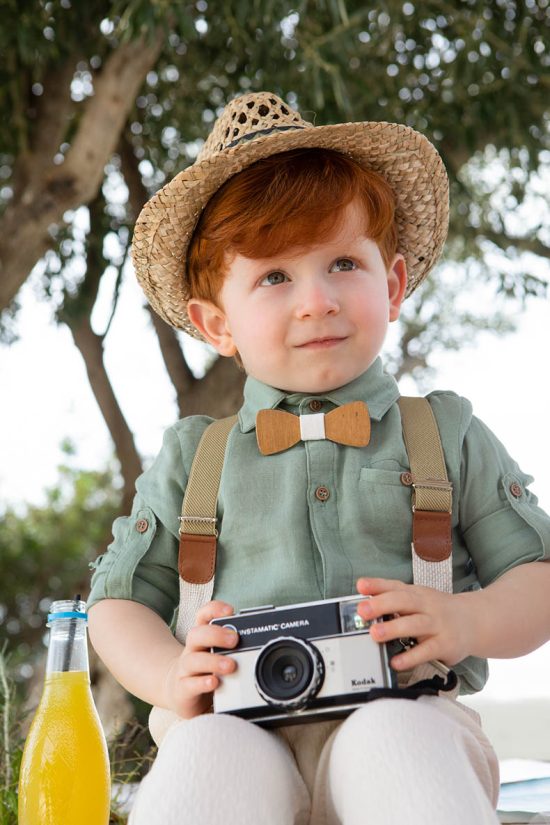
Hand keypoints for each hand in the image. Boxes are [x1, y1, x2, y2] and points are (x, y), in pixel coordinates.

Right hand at [162, 600, 238, 718]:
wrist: (180, 691)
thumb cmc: (207, 670)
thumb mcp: (220, 654)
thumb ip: (238, 647)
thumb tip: (268, 643)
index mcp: (203, 637)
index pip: (204, 616)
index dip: (214, 609)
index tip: (230, 611)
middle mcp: (192, 650)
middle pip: (197, 634)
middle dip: (216, 634)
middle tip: (235, 639)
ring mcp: (186, 670)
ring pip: (193, 660)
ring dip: (213, 661)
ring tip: (231, 666)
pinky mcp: (183, 690)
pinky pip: (189, 684)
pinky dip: (202, 683)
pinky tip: (213, 683)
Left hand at [356, 577, 474, 670]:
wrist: (474, 621)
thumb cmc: (437, 611)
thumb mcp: (417, 599)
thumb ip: (392, 597)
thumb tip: (363, 595)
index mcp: (416, 593)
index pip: (395, 586)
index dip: (377, 585)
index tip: (361, 586)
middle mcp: (427, 605)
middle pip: (404, 601)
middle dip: (382, 605)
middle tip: (362, 611)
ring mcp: (437, 624)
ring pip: (415, 624)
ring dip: (394, 629)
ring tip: (374, 634)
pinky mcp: (446, 644)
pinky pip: (427, 651)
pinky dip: (411, 656)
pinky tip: (396, 662)